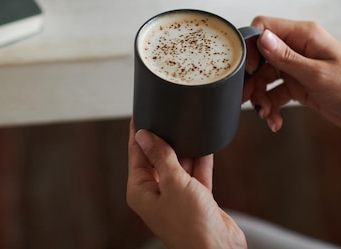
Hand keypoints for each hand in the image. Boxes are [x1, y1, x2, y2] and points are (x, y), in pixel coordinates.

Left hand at [126, 120, 245, 248]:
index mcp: (141, 191)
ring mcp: (177, 196)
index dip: (138, 134)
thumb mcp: (174, 183)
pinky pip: (196, 173)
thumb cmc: (191, 226)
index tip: (140, 114)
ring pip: (178, 164)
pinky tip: (205, 144)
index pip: (136, 155)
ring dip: (185, 149)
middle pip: (157, 158)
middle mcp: (156, 193)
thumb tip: (144, 136)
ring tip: (187, 126)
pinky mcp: (196, 199)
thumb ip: (160, 157)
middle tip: (167, 116)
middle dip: (164, 139)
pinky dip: (201, 160)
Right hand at [243, 16, 340, 136]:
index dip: (251, 46)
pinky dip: (272, 106)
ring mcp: (299, 66)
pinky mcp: (301, 85)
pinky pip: (277, 92)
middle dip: (252, 78)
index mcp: (304, 35)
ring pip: (266, 77)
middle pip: (261, 56)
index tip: (250, 69)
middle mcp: (299, 47)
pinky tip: (275, 121)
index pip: (264, 27)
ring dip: (261, 96)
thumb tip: (260, 36)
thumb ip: (286, 57)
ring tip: (266, 115)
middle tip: (247, 99)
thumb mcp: (317, 74)